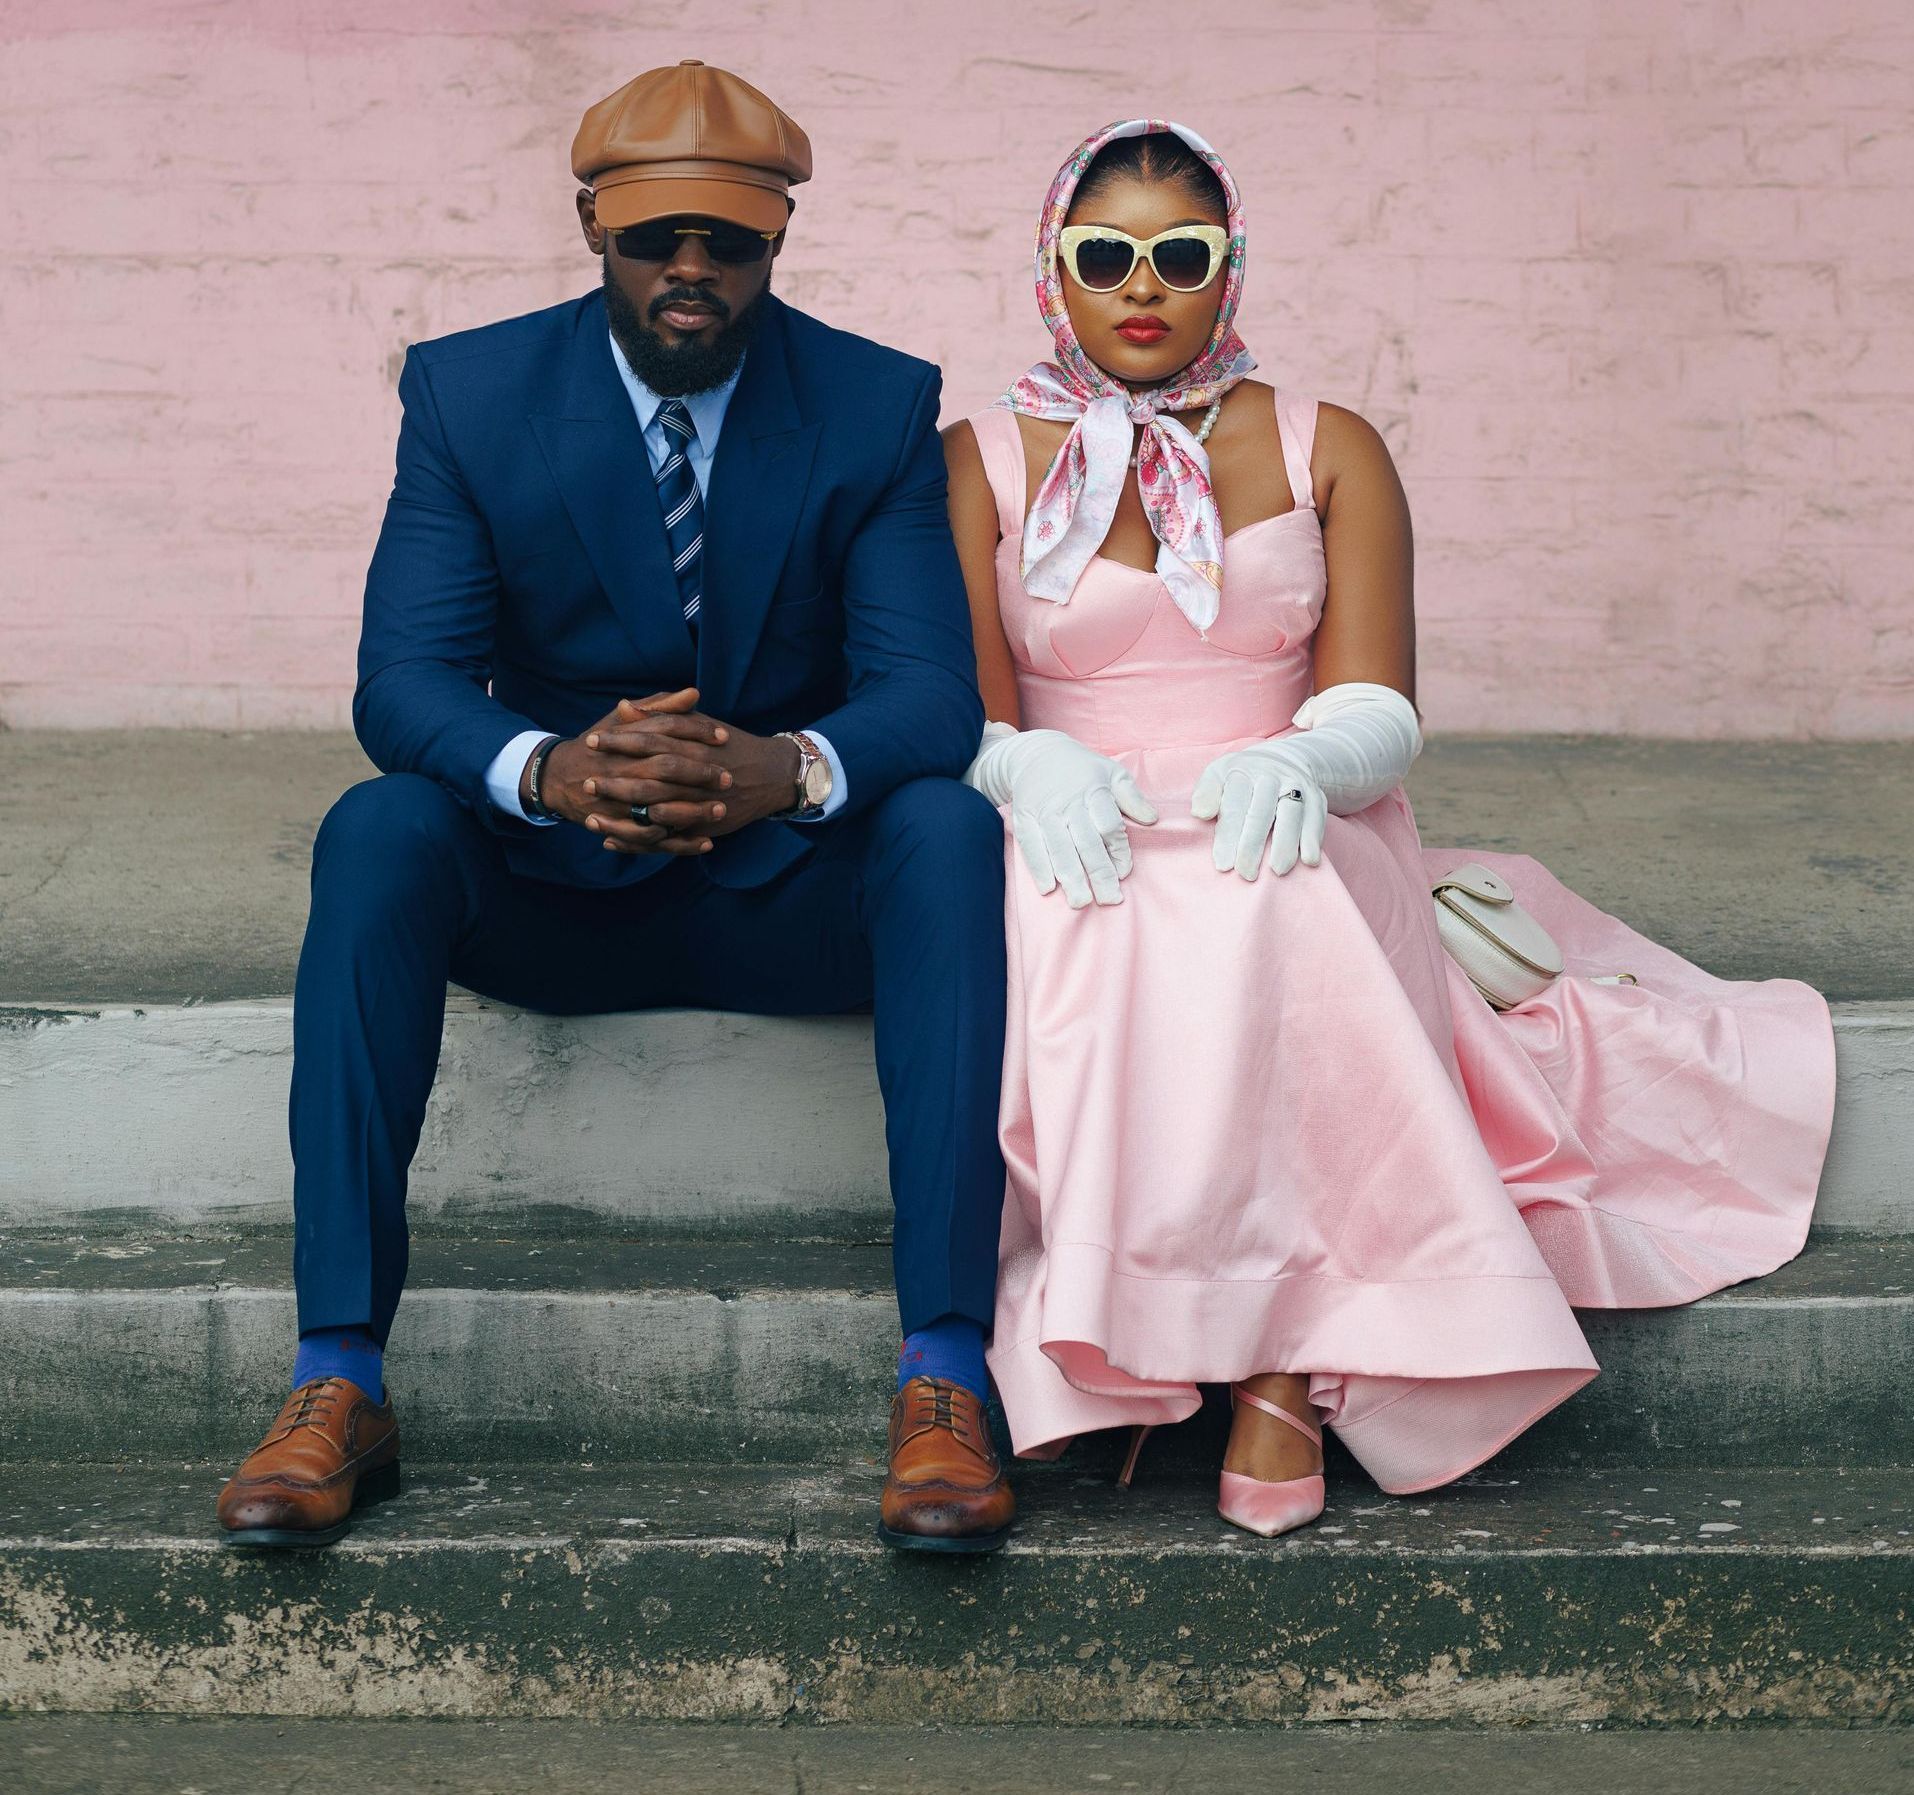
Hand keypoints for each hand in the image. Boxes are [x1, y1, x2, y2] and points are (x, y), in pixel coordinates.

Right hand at [535, 689, 733, 855]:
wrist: (556, 777)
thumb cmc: (599, 744)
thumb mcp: (621, 721)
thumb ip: (659, 708)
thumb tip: (694, 693)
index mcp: (624, 738)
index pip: (665, 730)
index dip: (696, 731)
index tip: (723, 736)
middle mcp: (620, 767)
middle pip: (665, 768)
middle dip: (699, 773)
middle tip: (728, 777)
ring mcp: (616, 800)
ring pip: (659, 806)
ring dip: (693, 811)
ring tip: (721, 810)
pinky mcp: (616, 826)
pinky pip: (650, 839)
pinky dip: (678, 843)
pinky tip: (705, 842)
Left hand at [580, 690, 804, 853]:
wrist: (772, 775)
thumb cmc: (729, 745)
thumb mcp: (698, 723)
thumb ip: (662, 714)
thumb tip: (624, 707)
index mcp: (692, 746)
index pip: (650, 740)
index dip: (620, 740)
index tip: (592, 739)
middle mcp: (696, 776)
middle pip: (649, 779)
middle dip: (615, 781)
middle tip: (585, 781)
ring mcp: (700, 804)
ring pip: (655, 814)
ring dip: (622, 816)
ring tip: (591, 816)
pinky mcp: (702, 826)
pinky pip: (666, 839)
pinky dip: (638, 842)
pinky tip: (612, 840)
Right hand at [968, 726, 1156, 907]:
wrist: (1036, 754)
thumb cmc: (1082, 769)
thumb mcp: (1112, 773)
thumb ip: (1132, 798)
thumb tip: (1152, 819)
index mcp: (1093, 791)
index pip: (1108, 826)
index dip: (1118, 851)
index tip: (1124, 873)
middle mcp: (1068, 803)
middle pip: (1086, 843)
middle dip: (1098, 873)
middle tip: (1109, 899)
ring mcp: (1044, 813)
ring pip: (1059, 849)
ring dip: (1070, 878)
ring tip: (1081, 902)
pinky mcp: (1024, 820)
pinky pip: (1031, 847)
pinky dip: (1039, 868)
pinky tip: (1048, 889)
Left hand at [1192, 742, 1328, 878]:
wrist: (1280, 761)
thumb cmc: (1240, 779)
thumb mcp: (1217, 776)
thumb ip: (1206, 793)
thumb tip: (1200, 813)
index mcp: (1241, 771)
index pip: (1234, 805)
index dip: (1228, 835)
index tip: (1223, 864)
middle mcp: (1270, 776)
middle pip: (1261, 812)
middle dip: (1253, 845)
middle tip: (1246, 874)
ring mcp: (1296, 784)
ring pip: (1292, 814)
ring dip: (1286, 844)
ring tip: (1278, 871)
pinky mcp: (1317, 796)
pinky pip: (1317, 818)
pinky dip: (1314, 839)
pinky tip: (1309, 860)